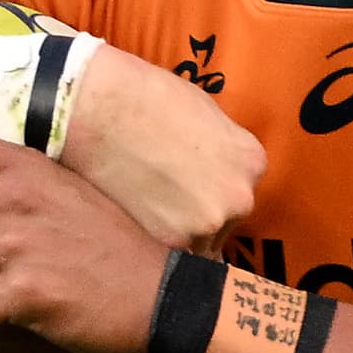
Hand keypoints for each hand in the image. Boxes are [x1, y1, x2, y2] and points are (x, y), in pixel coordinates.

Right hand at [67, 52, 263, 247]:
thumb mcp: (204, 113)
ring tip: (146, 210)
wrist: (101, 110)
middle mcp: (240, 196)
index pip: (240, 189)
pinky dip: (156, 243)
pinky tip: (135, 221)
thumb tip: (215, 166)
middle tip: (165, 198)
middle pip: (226, 220)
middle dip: (199, 213)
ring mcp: (209, 222)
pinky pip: (171, 253)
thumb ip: (220, 148)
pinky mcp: (173, 240)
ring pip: (200, 243)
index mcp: (251, 161)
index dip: (211, 187)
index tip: (190, 185)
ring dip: (179, 234)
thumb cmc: (146, 99)